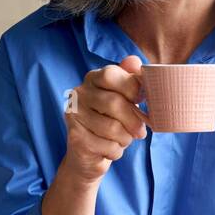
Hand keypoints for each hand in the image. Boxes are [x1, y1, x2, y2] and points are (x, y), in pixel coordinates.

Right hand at [61, 54, 147, 184]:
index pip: (110, 74)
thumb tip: (134, 61)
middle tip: (140, 131)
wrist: (88, 153)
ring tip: (123, 139)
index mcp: (93, 78)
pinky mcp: (75, 137)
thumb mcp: (125, 98)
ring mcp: (74, 115)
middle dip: (134, 121)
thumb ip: (131, 79)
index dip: (131, 87)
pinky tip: (110, 148)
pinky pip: (107, 145)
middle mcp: (79, 93)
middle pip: (114, 103)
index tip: (141, 100)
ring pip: (112, 128)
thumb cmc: (113, 120)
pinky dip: (116, 150)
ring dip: (125, 138)